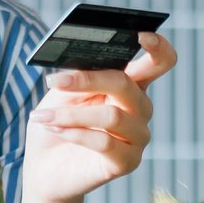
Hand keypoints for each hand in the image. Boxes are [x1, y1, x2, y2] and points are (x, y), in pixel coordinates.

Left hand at [23, 31, 176, 202]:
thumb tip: (82, 66)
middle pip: (126, 84)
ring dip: (70, 114)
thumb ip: (77, 78)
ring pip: (111, 116)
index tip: (142, 34)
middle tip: (54, 81)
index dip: (158, 47)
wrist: (44, 168)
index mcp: (129, 85)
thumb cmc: (56, 124)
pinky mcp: (127, 162)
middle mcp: (140, 109)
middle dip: (88, 80)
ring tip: (44, 116)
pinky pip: (104, 143)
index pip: (159, 62)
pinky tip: (55, 130)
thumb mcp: (61, 94)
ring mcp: (137, 137)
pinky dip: (74, 133)